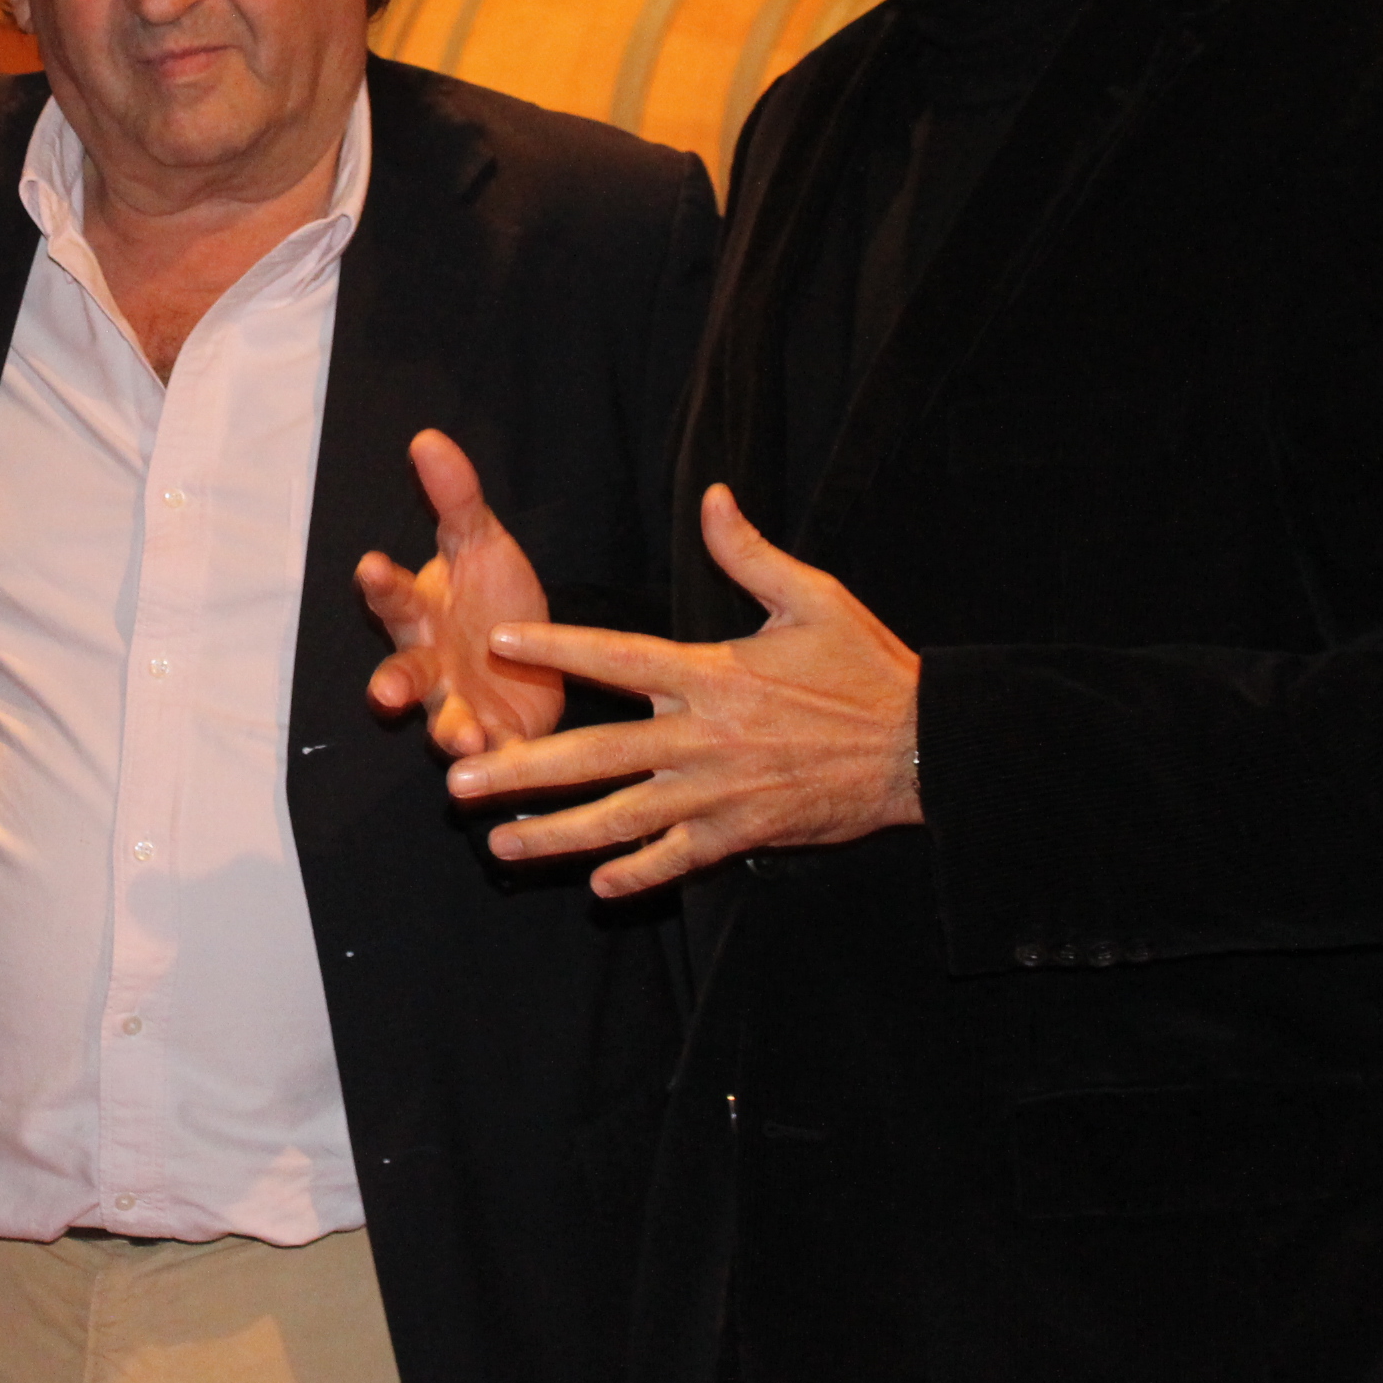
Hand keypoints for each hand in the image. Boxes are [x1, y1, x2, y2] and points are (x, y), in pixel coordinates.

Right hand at [356, 429, 562, 756]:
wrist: (539, 656)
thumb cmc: (494, 596)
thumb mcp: (483, 543)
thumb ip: (456, 497)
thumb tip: (426, 437)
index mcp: (424, 613)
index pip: (394, 596)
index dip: (381, 584)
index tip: (370, 566)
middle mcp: (431, 664)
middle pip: (404, 673)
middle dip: (393, 683)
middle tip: (385, 692)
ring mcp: (458, 704)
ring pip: (443, 723)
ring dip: (449, 733)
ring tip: (459, 737)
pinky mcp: (498, 740)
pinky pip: (495, 757)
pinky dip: (498, 765)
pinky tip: (506, 766)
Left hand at [443, 483, 920, 897]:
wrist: (924, 747)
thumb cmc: (867, 669)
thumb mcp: (814, 599)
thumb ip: (750, 554)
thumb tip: (714, 498)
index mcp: (713, 673)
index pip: (617, 658)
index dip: (556, 648)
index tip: (497, 643)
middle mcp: (703, 736)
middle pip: (596, 756)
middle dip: (521, 773)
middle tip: (457, 787)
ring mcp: (719, 792)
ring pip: (622, 818)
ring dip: (557, 836)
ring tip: (500, 845)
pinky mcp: (743, 832)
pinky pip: (679, 858)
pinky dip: (639, 871)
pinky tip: (597, 884)